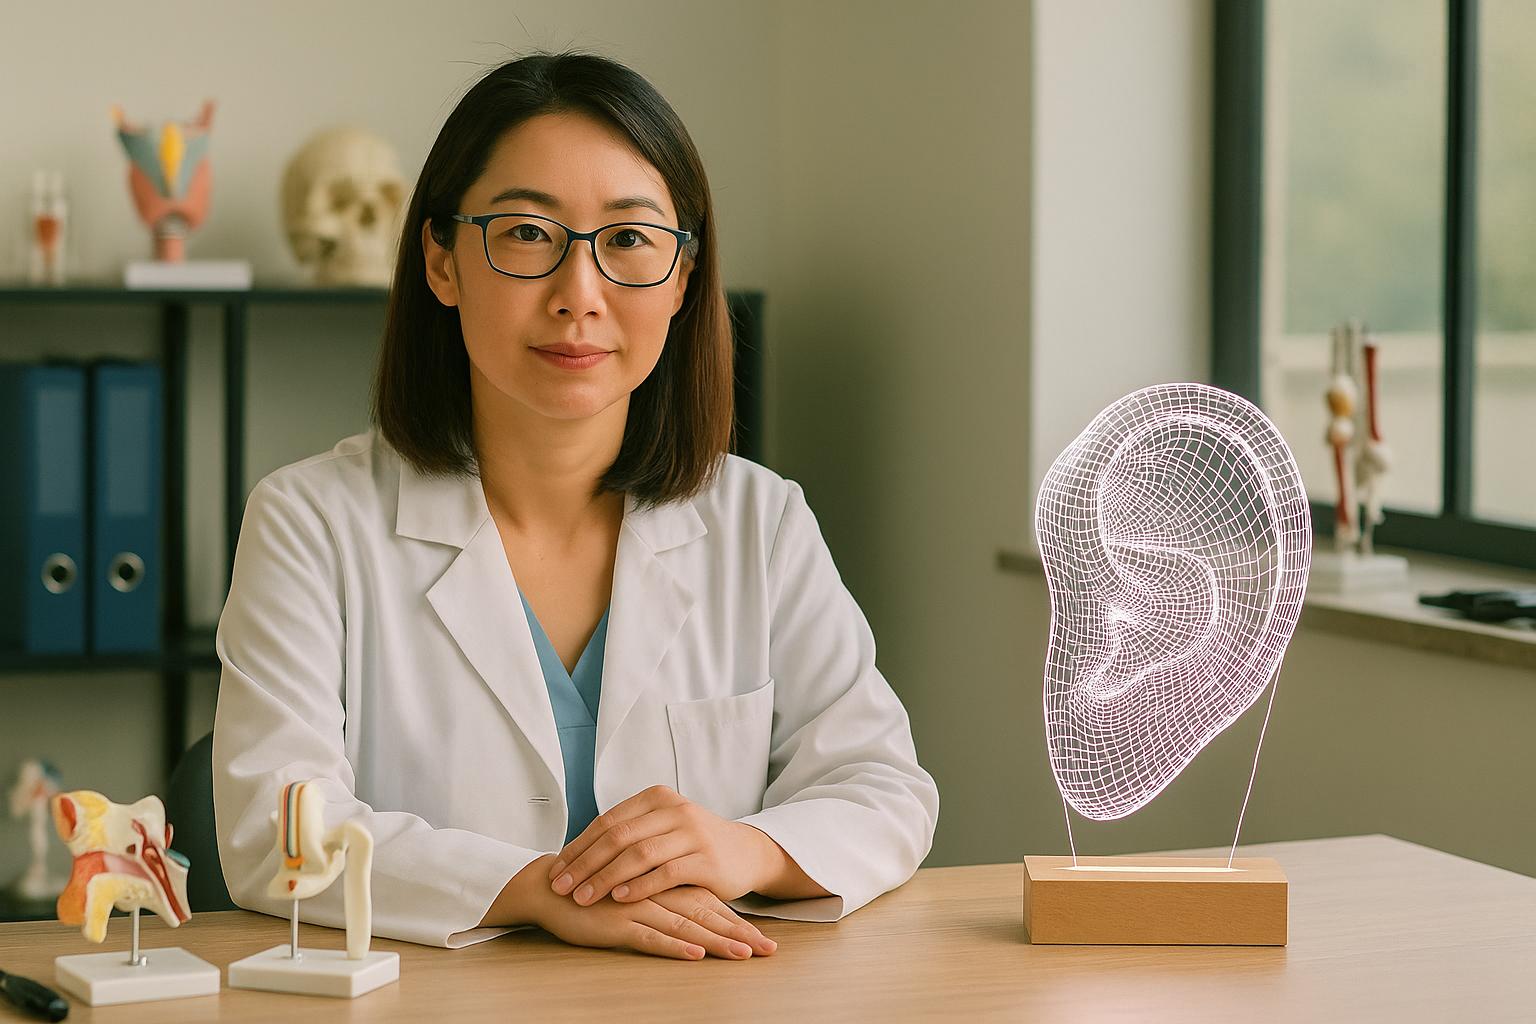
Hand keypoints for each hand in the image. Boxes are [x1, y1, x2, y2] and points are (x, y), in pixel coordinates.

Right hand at [538, 882, 776, 960]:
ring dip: (716, 940)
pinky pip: (651, 935)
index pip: (708, 903)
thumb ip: (660, 899)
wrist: (550, 887)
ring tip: (744, 954)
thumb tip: (689, 916)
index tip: (764, 940)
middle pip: (706, 913)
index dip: (736, 921)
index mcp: (663, 885)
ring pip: (686, 924)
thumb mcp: (633, 895)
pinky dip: (674, 946)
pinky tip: (695, 954)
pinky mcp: (618, 922)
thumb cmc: (593, 893)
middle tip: (768, 950)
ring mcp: (638, 907)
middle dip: (738, 933)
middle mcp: (657, 894)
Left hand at [548, 785, 778, 905]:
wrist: (745, 853)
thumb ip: (628, 835)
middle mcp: (674, 810)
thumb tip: (575, 855)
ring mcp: (692, 833)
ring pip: (639, 854)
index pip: (607, 821)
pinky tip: (619, 899)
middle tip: (560, 887)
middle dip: (584, 864)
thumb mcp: (662, 828)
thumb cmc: (692, 845)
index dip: (578, 846)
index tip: (555, 870)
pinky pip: (666, 873)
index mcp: (657, 798)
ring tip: (583, 897)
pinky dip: (639, 886)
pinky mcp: (706, 859)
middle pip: (618, 837)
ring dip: (605, 878)